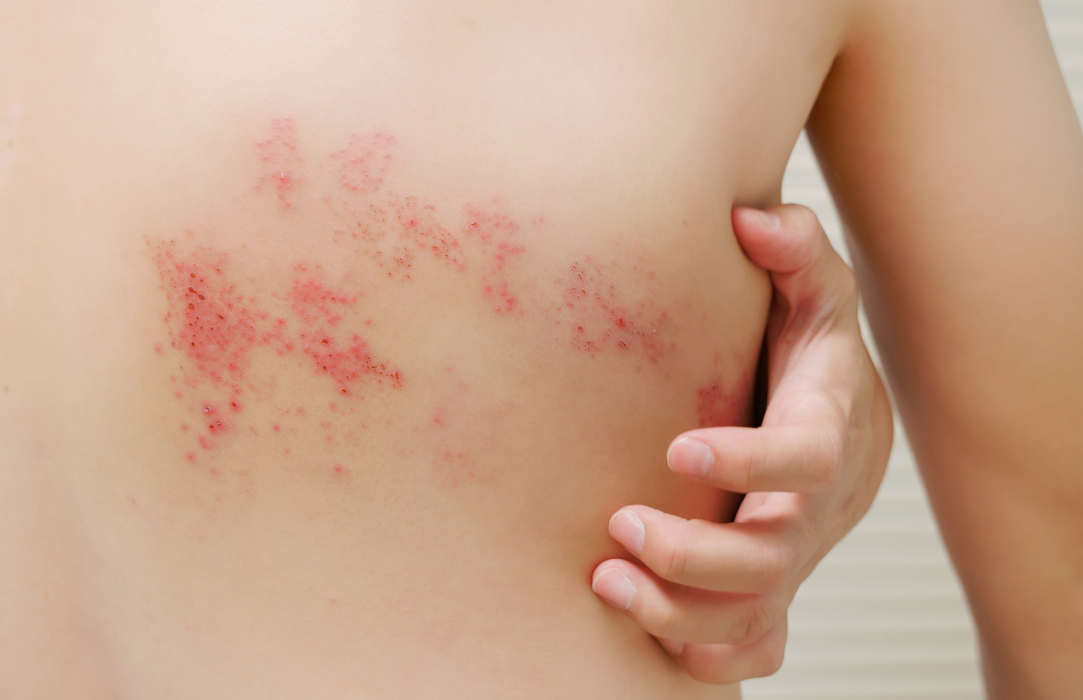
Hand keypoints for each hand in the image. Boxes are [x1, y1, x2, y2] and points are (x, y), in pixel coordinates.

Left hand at [591, 204, 892, 682]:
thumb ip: (795, 251)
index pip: (808, 459)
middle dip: (697, 555)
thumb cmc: (807, 349)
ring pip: (756, 617)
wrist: (834, 425)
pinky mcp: (774, 593)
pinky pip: (754, 651)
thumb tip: (748, 216)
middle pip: (774, 557)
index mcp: (829, 428)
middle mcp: (816, 507)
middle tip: (621, 526)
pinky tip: (645, 633)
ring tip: (606, 582)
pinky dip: (706, 659)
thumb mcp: (812, 291)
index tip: (677, 446)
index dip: (752, 461)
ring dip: (681, 614)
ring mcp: (797, 557)